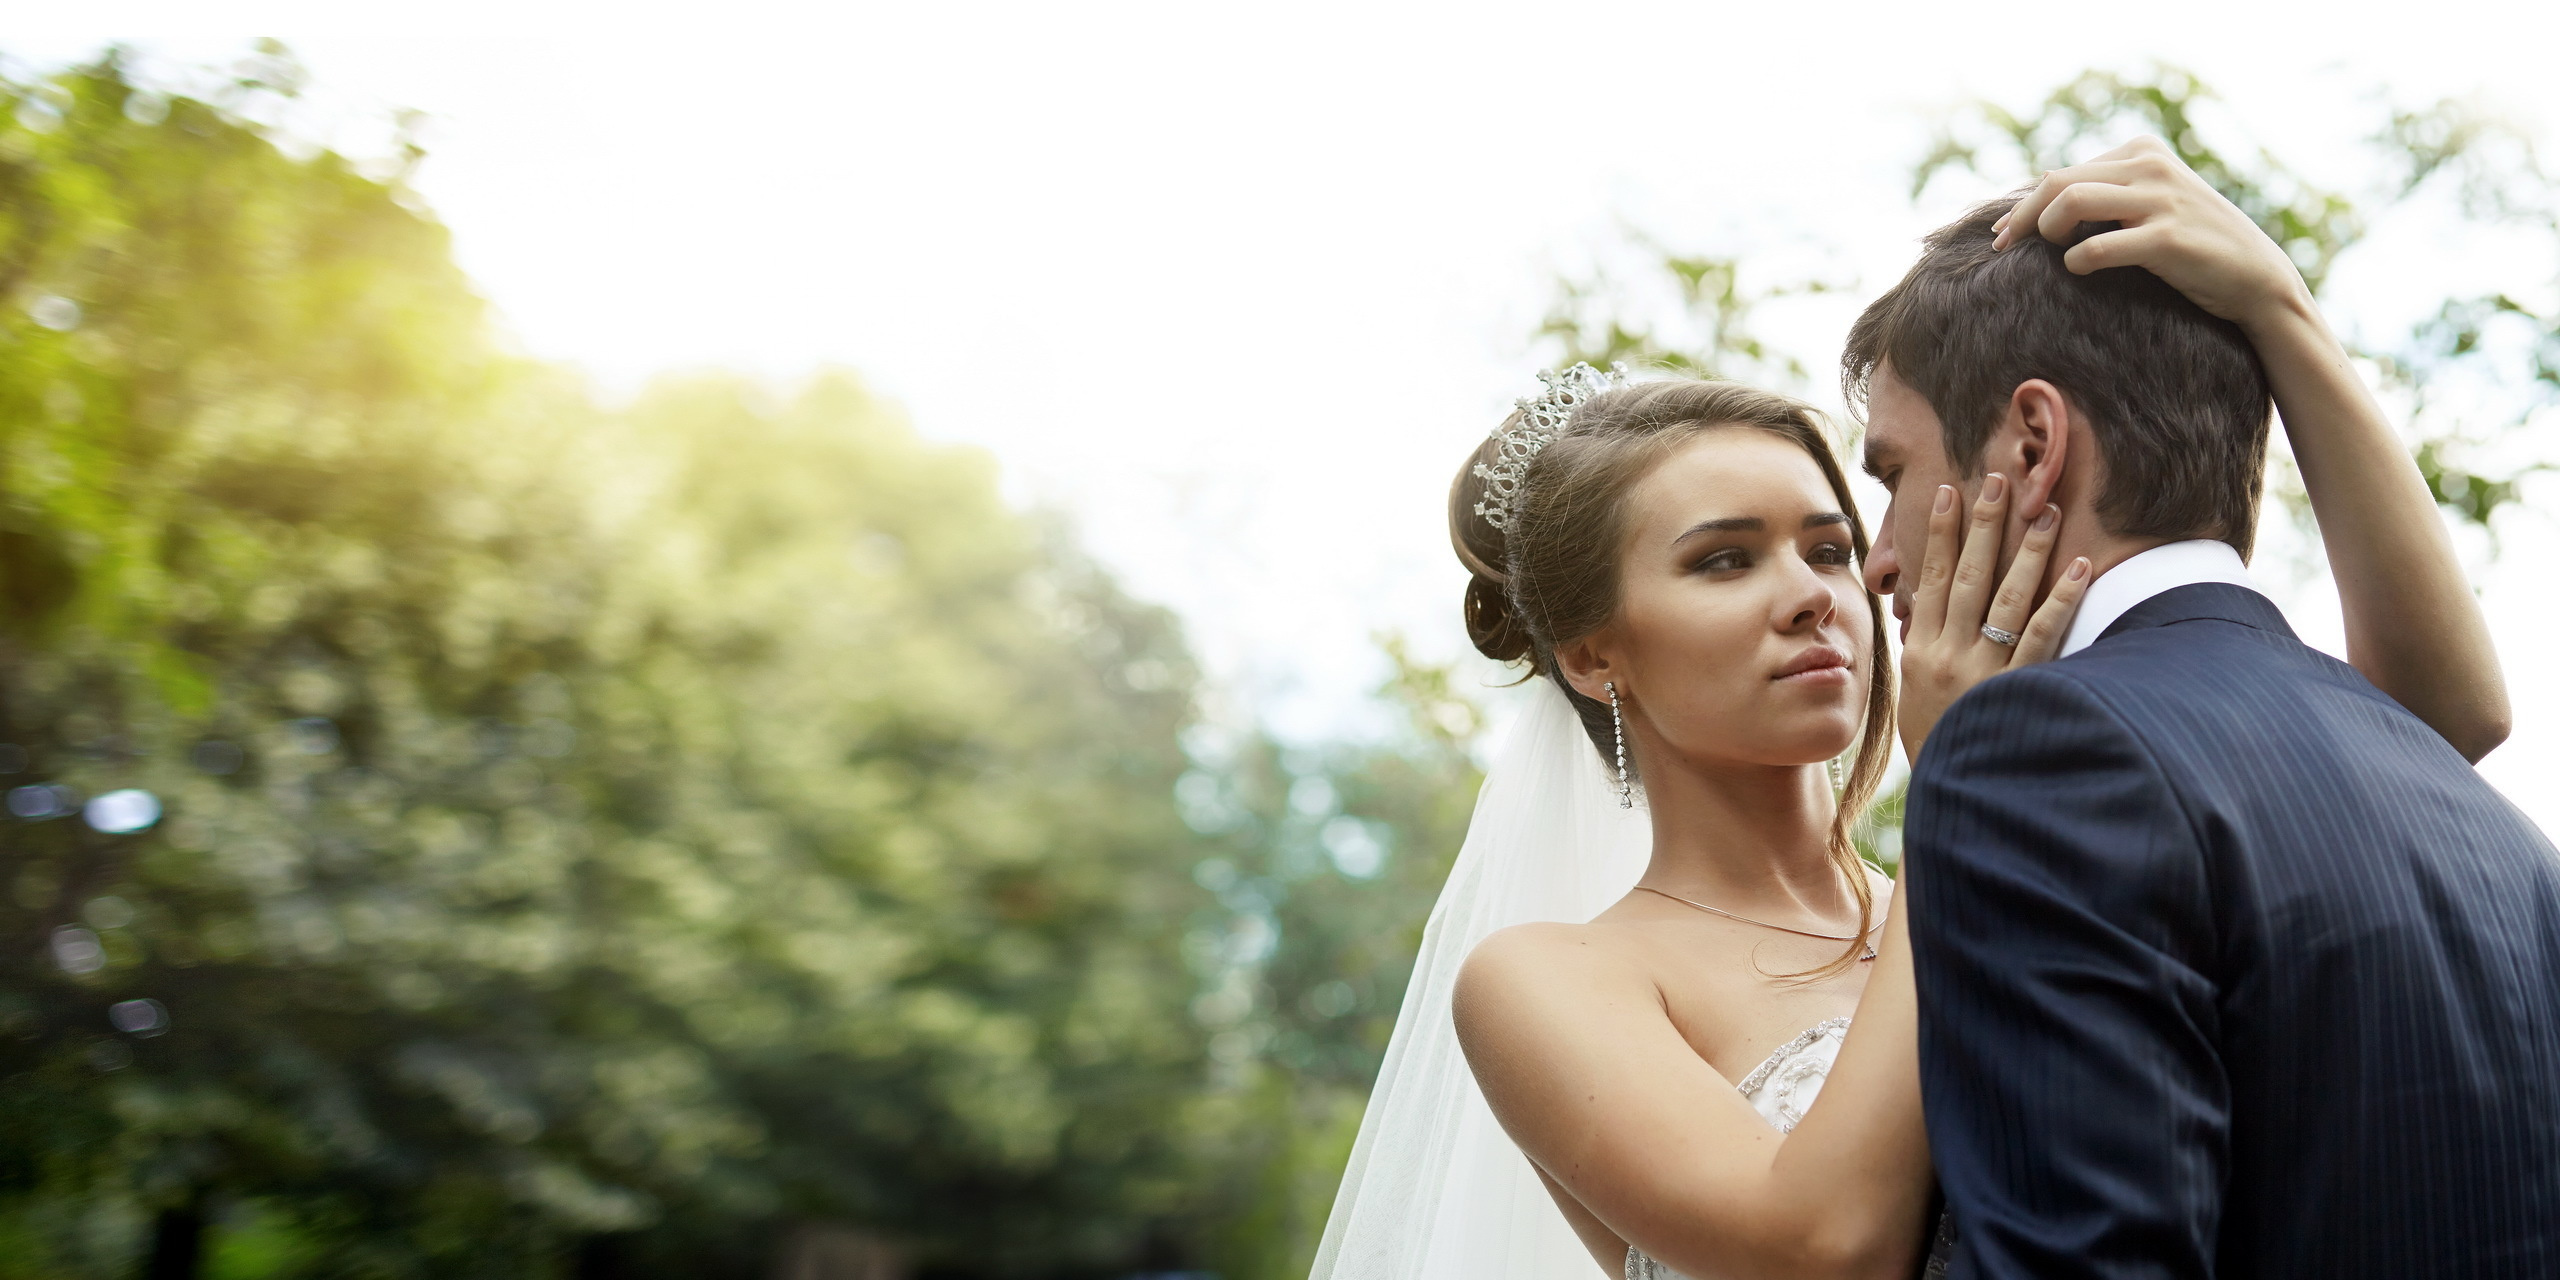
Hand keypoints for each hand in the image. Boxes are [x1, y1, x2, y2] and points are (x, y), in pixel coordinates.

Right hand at [1896, 475, 2090, 760]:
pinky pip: (2045, 635)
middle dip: (1984, 525)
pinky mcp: (2020, 688)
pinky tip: (2080, 567)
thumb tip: (1926, 610)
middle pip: (1969, 576)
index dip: (1941, 534)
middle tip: (2000, 481)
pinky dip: (2063, 599)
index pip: (1932, 579)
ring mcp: (1985, 670)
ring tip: (2045, 511)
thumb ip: (1923, 650)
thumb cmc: (1937, 743)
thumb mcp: (1912, 694)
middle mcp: (1950, 653)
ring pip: (2008, 597)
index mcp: (1921, 651)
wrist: (1952, 795)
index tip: (1950, 493)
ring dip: (2027, 551)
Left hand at [1991, 135, 2309, 332]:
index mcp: (2142, 152)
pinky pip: (2097, 247)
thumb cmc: (2193, 245)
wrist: (2256, 278)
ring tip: (2052, 253)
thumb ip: (2108, 194)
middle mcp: (2149, 166)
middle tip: (2002, 248)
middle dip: (2020, 217)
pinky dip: (2076, 261)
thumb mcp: (2152, 202)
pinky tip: (2078, 270)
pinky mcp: (2167, 238)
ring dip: (2045, 230)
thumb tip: (2040, 203)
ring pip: (2070, 201)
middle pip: (2056, 182)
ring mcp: (2159, 199)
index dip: (2023, 204)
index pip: (2062, 172)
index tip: (2002, 233)